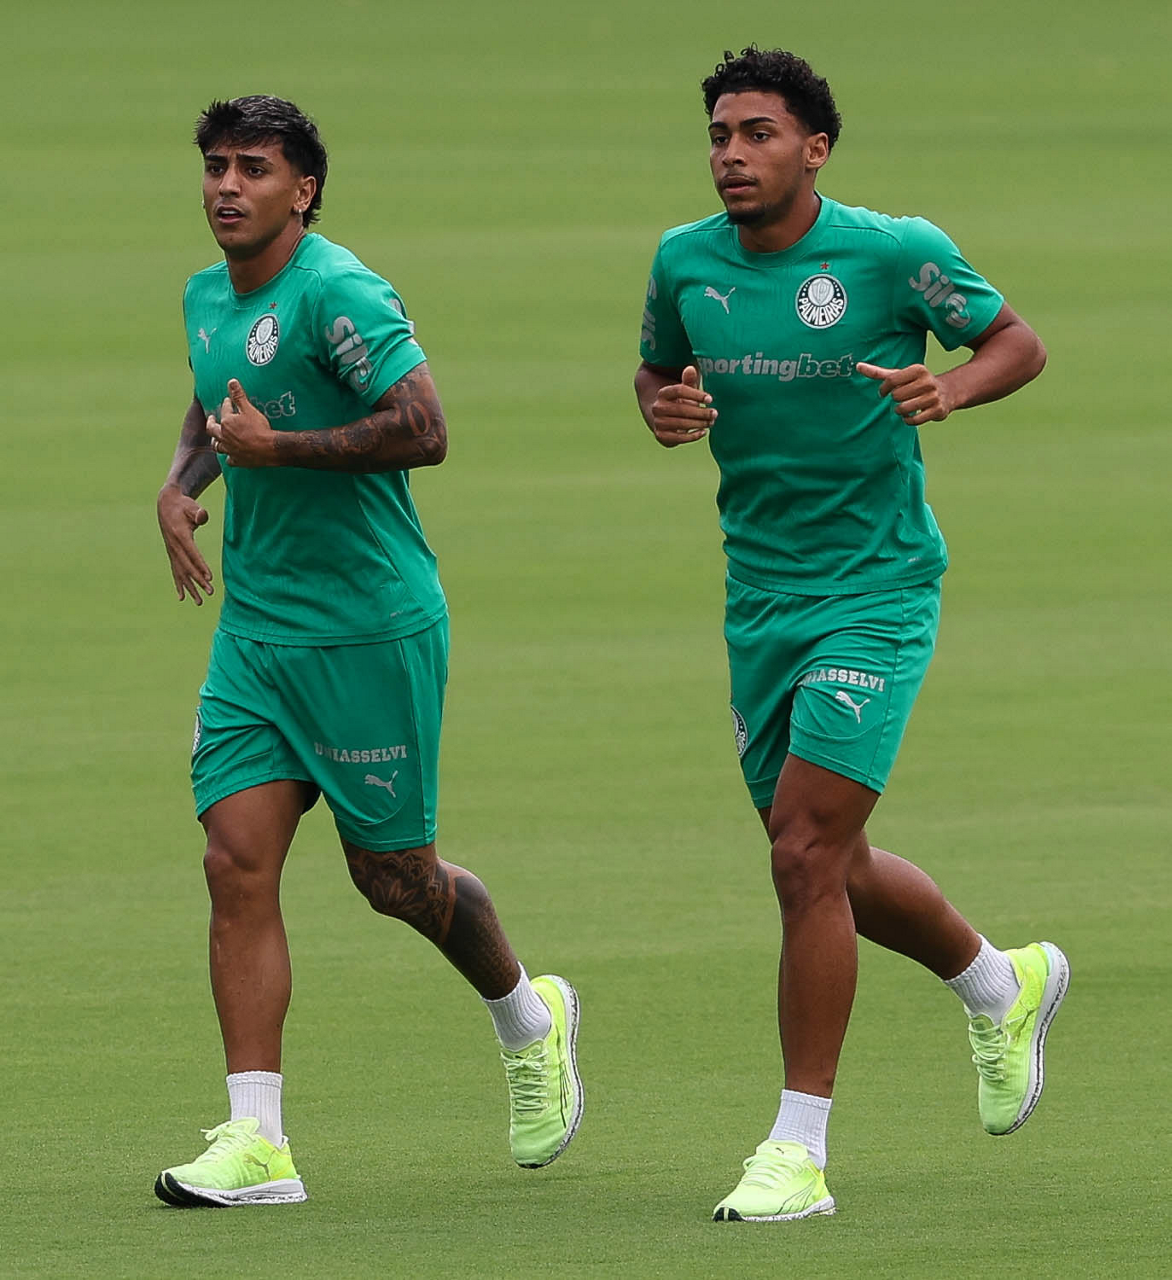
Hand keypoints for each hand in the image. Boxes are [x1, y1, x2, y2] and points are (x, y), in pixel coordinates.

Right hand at [157, 485, 212, 604]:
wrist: (166, 504)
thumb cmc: (183, 505)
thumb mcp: (191, 506)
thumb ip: (198, 512)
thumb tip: (203, 517)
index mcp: (180, 535)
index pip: (192, 554)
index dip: (200, 566)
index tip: (209, 578)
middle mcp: (174, 546)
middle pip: (187, 567)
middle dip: (198, 581)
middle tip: (210, 592)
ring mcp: (172, 552)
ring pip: (181, 573)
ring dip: (190, 588)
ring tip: (200, 602)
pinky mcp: (172, 554)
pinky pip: (175, 572)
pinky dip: (179, 585)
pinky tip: (182, 598)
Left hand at [206, 379, 275, 465]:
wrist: (269, 448)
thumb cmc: (259, 428)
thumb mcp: (249, 409)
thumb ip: (239, 396)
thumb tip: (231, 381)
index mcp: (227, 423)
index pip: (224, 410)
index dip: (226, 405)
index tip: (228, 402)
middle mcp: (225, 437)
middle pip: (213, 430)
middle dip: (211, 423)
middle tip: (211, 419)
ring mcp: (230, 450)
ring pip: (218, 446)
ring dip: (216, 441)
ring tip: (216, 438)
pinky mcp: (238, 460)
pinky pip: (230, 460)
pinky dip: (229, 457)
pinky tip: (230, 456)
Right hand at [650, 366, 716, 446]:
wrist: (663, 420)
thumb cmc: (679, 402)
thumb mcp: (684, 391)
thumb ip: (688, 380)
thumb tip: (691, 368)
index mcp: (663, 393)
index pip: (679, 391)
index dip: (695, 394)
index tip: (710, 399)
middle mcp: (657, 408)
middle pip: (681, 409)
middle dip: (701, 412)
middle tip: (715, 413)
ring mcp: (658, 423)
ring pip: (681, 424)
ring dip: (699, 423)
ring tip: (711, 422)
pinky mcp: (661, 436)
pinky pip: (678, 438)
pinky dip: (693, 436)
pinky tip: (704, 432)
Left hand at [856, 362, 952, 425]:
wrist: (947, 392)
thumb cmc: (916, 383)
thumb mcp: (900, 375)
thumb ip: (878, 372)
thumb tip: (858, 366)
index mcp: (918, 370)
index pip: (891, 380)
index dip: (883, 389)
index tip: (883, 392)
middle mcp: (927, 382)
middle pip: (897, 396)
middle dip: (895, 400)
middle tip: (901, 398)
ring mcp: (933, 397)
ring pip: (904, 409)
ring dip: (900, 410)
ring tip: (905, 406)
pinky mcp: (937, 411)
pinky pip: (913, 420)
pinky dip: (907, 419)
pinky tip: (910, 415)